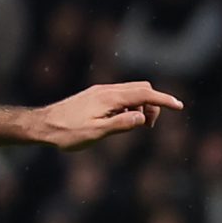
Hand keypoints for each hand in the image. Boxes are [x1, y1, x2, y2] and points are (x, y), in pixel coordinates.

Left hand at [32, 81, 183, 149]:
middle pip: (142, 89)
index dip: (164, 100)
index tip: (180, 106)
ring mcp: (100, 92)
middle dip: (153, 104)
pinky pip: (121, 96)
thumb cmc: (67, 133)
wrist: (42, 125)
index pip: (144, 94)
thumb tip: (143, 117)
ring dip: (141, 106)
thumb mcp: (96, 133)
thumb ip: (121, 124)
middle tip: (148, 127)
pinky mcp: (95, 96)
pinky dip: (130, 105)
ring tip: (135, 126)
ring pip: (132, 92)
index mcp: (110, 98)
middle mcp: (107, 90)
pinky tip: (122, 121)